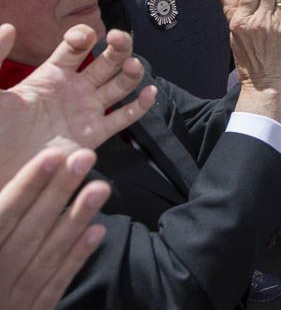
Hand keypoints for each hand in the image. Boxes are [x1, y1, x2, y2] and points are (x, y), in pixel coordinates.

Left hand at [0, 24, 157, 184]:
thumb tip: (9, 25)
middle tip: (119, 38)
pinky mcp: (94, 135)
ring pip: (120, 84)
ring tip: (133, 65)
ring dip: (131, 71)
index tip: (82, 38)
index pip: (76, 47)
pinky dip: (140, 106)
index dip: (83, 36)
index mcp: (51, 75)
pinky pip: (124, 118)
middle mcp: (75, 89)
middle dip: (118, 46)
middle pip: (107, 60)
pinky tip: (149, 93)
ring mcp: (87, 111)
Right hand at [0, 147, 110, 309]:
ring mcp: (14, 298)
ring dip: (76, 220)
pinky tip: (98, 231)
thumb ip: (1, 215)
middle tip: (85, 157)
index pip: (2, 217)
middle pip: (29, 231)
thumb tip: (16, 186)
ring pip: (48, 255)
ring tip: (101, 187)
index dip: (26, 186)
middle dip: (58, 193)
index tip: (52, 155)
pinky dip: (76, 257)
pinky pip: (56, 284)